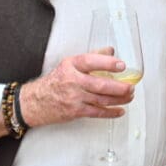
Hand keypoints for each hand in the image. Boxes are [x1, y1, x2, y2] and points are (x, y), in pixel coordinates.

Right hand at [20, 51, 134, 127]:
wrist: (35, 101)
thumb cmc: (55, 81)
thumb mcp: (69, 63)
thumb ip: (91, 57)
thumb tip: (111, 51)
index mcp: (71, 65)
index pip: (91, 61)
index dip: (108, 63)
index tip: (121, 65)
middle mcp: (72, 81)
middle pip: (100, 85)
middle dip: (119, 87)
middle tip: (131, 87)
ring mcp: (74, 98)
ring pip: (101, 100)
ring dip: (119, 99)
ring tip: (129, 96)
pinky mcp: (75, 111)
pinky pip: (97, 113)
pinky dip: (110, 112)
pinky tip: (120, 110)